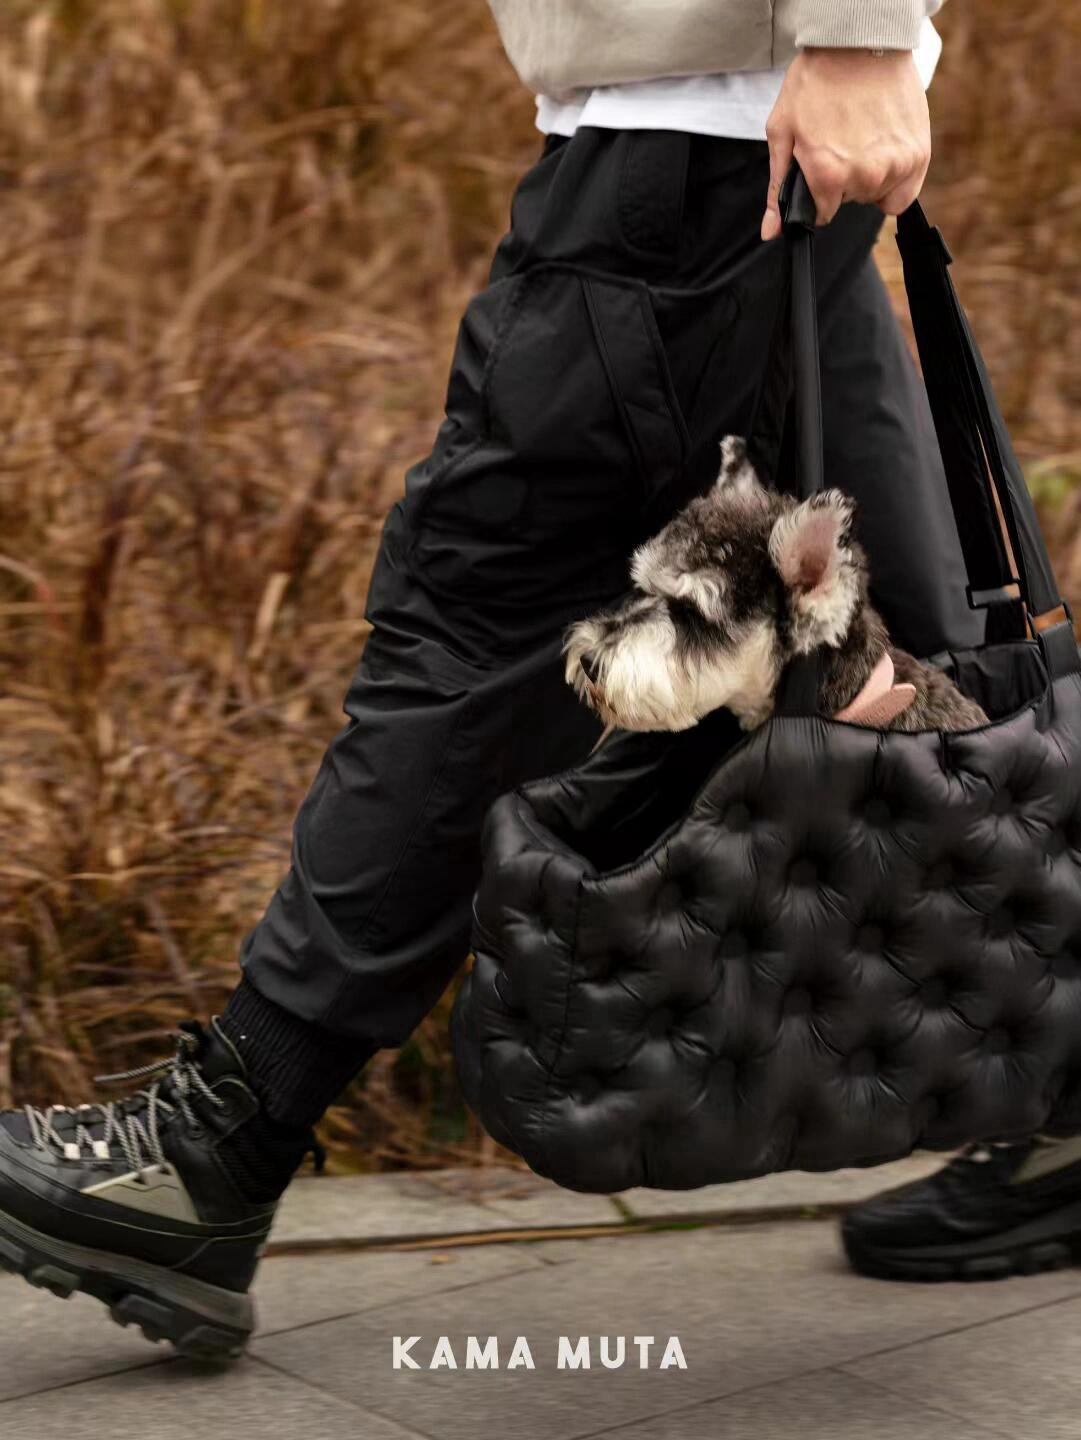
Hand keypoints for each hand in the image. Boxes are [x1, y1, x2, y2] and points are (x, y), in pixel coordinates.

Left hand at [761, 48, 931, 239]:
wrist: (861, 42)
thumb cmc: (816, 82)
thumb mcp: (783, 131)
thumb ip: (778, 188)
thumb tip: (772, 232)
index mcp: (828, 175)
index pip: (822, 214)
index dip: (819, 192)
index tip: (821, 165)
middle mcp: (865, 176)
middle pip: (851, 203)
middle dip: (843, 180)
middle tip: (842, 140)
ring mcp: (896, 166)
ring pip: (877, 196)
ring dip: (870, 176)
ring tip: (864, 137)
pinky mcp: (919, 154)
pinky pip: (905, 194)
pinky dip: (896, 179)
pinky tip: (885, 150)